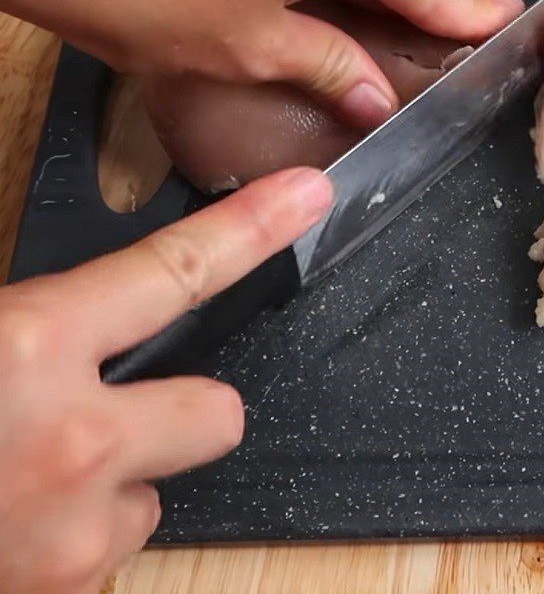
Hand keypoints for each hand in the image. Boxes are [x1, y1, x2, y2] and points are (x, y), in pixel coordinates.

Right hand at [0, 167, 331, 593]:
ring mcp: (74, 543)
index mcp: (25, 350)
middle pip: (217, 412)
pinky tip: (13, 530)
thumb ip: (27, 321)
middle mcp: (71, 446)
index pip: (175, 271)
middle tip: (103, 411)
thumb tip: (69, 317)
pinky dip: (74, 541)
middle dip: (179, 412)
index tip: (307, 196)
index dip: (253, 228)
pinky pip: (109, 554)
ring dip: (112, 483)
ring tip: (27, 482)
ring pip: (155, 492)